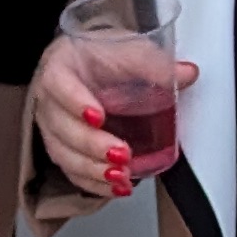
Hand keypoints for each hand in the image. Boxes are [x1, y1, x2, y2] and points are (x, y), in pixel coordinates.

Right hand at [28, 34, 191, 198]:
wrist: (86, 67)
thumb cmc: (99, 57)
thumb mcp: (127, 49)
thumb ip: (153, 63)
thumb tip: (186, 74)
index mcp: (60, 67)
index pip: (58, 85)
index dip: (75, 102)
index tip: (98, 116)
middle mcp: (50, 100)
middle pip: (62, 127)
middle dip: (92, 146)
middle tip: (121, 154)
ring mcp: (53, 128)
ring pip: (64, 154)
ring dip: (93, 170)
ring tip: (121, 176)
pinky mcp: (63, 150)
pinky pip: (72, 172)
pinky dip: (95, 184)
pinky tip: (117, 187)